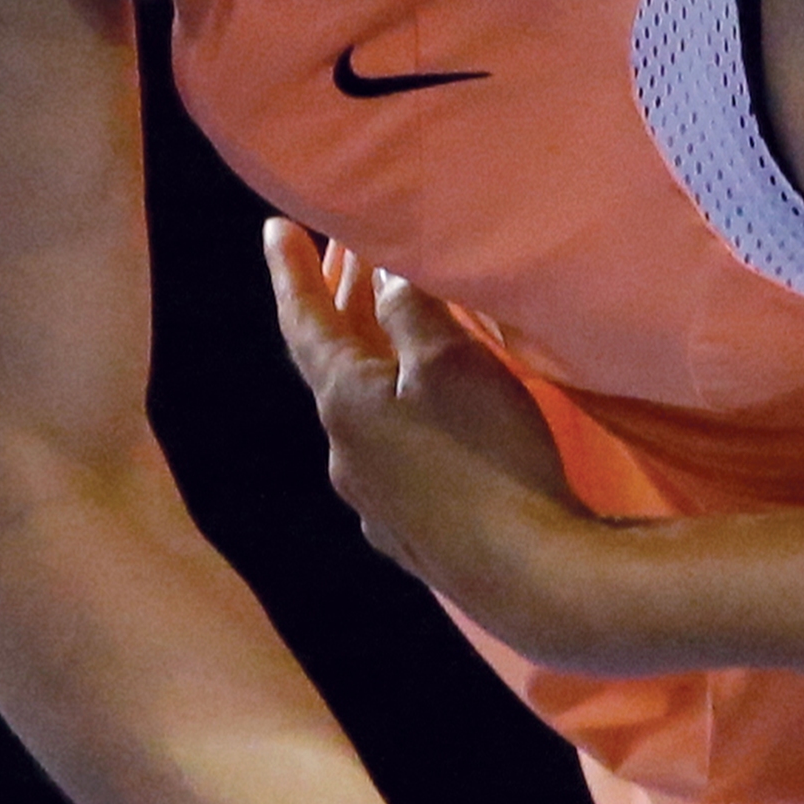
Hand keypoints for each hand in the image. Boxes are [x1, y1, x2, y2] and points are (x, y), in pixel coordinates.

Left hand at [263, 220, 610, 652]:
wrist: (528, 576)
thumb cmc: (488, 456)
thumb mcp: (452, 362)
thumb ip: (410, 311)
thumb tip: (382, 275)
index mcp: (344, 401)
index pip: (305, 322)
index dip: (292, 271)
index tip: (275, 227)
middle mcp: (344, 452)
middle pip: (335, 365)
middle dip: (343, 307)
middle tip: (350, 256)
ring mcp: (376, 502)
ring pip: (365, 416)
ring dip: (376, 365)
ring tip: (397, 332)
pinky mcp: (415, 538)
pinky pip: (397, 461)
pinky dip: (404, 421)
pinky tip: (429, 424)